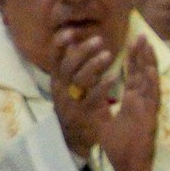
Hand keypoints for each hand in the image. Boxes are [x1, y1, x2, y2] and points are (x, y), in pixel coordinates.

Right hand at [48, 27, 118, 156]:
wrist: (73, 139)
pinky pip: (92, 98)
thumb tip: (72, 42)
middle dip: (82, 51)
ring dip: (93, 65)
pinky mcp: (84, 114)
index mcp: (57, 80)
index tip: (71, 31)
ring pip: (79, 80)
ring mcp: (71, 102)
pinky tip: (114, 77)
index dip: (60, 44)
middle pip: (68, 66)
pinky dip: (103, 87)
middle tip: (99, 40)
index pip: (55, 58)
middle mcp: (61, 89)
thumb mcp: (67, 86)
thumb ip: (70, 66)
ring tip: (109, 55)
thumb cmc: (73, 106)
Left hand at [91, 37, 159, 170]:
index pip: (133, 77)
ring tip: (146, 43)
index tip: (133, 43)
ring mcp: (147, 109)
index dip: (133, 61)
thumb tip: (95, 97)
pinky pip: (151, 96)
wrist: (130, 169)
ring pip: (149, 80)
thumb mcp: (106, 125)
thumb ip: (104, 109)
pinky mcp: (149, 117)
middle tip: (141, 35)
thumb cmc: (120, 150)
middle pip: (143, 74)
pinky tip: (151, 68)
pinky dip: (151, 81)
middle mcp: (142, 103)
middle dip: (142, 55)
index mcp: (133, 104)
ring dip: (148, 62)